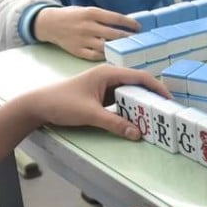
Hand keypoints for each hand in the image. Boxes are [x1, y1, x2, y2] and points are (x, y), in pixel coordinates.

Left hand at [16, 64, 169, 139]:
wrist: (37, 105)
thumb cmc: (62, 103)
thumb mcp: (90, 114)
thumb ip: (115, 123)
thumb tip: (138, 133)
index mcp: (108, 73)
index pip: (140, 77)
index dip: (157, 87)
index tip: (169, 100)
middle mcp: (108, 76)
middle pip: (137, 84)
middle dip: (151, 96)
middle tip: (164, 111)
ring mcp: (103, 85)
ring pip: (129, 92)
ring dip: (140, 103)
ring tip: (153, 116)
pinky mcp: (99, 95)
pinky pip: (120, 99)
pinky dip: (129, 107)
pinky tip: (134, 118)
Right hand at [34, 6, 139, 60]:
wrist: (50, 24)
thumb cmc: (72, 16)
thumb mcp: (88, 10)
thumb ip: (103, 17)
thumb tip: (124, 23)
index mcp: (91, 13)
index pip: (116, 18)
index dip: (130, 23)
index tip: (138, 27)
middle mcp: (87, 26)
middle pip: (114, 34)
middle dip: (128, 38)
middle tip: (137, 40)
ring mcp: (82, 40)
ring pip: (106, 47)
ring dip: (119, 48)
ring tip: (127, 49)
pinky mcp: (77, 51)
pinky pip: (96, 56)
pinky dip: (106, 55)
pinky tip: (112, 54)